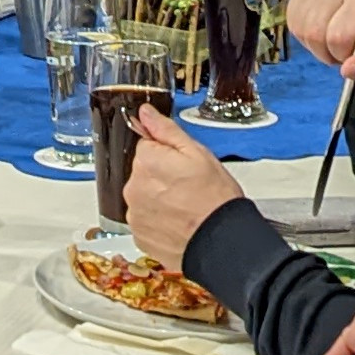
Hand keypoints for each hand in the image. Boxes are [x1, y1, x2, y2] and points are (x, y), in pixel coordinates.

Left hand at [123, 102, 239, 264]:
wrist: (221, 241)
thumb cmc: (215, 199)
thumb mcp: (197, 153)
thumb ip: (166, 130)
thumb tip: (146, 113)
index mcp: (146, 161)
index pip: (146, 146)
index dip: (167, 154)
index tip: (182, 165)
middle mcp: (133, 187)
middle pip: (143, 172)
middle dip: (161, 176)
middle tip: (188, 187)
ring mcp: (135, 213)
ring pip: (143, 196)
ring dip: (159, 199)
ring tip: (185, 207)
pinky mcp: (139, 235)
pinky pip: (145, 220)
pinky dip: (158, 220)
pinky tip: (178, 222)